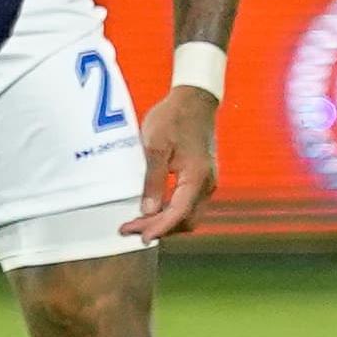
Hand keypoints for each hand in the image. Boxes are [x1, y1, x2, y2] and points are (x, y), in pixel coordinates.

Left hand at [125, 84, 220, 239]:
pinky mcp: (201, 177)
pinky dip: (170, 211)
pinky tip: (151, 209)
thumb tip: (147, 211)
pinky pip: (188, 203)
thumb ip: (153, 180)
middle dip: (159, 228)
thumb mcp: (155, 147)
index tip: (139, 237)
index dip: (158, 228)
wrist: (194, 100)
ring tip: (136, 222)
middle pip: (186, 220)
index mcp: (197, 177)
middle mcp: (207, 183)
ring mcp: (207, 181)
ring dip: (165, 221)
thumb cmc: (173, 119)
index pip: (178, 213)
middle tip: (130, 229)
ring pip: (188, 214)